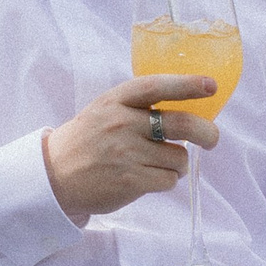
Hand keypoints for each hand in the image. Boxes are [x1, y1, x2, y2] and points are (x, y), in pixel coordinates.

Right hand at [43, 75, 219, 222]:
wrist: (54, 175)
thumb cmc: (87, 141)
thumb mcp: (105, 111)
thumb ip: (138, 107)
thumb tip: (188, 113)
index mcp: (116, 101)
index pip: (156, 86)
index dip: (186, 84)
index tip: (210, 85)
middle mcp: (122, 123)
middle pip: (181, 124)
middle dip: (207, 133)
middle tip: (211, 139)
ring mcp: (126, 153)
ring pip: (179, 157)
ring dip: (177, 163)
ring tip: (158, 164)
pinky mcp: (130, 181)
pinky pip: (168, 180)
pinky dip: (166, 180)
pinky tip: (148, 178)